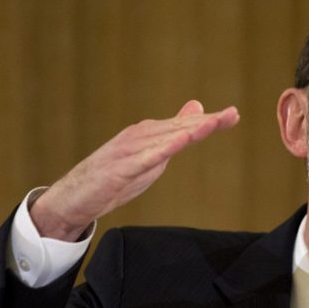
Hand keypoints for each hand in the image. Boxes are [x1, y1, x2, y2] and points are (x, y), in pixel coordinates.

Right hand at [30, 100, 239, 240]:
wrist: (74, 197)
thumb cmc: (115, 175)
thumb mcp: (152, 155)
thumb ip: (174, 134)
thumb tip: (197, 110)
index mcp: (150, 134)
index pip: (185, 126)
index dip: (210, 121)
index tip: (234, 115)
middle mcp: (140, 136)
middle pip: (179, 128)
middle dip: (206, 122)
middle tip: (231, 114)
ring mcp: (128, 151)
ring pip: (164, 139)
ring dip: (188, 131)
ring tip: (211, 124)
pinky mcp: (118, 169)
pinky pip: (142, 159)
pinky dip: (160, 150)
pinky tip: (177, 144)